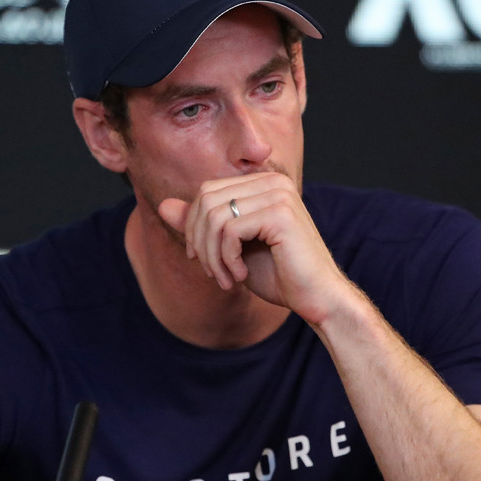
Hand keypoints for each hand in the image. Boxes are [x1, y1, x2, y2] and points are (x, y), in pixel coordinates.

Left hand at [158, 173, 347, 322]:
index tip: (202, 259)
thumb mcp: (229, 249)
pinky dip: (226, 259)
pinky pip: (230, 231)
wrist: (316, 299)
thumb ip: (200, 226)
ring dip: (212, 256)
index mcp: (262, 184)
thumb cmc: (278, 275)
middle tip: (212, 273)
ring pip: (215, 217)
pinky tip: (240, 276)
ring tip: (225, 278)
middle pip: (206, 199)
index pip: (206, 192)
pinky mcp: (280, 213)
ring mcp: (278, 194)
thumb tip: (163, 205)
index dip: (194, 227)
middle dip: (199, 241)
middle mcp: (272, 181)